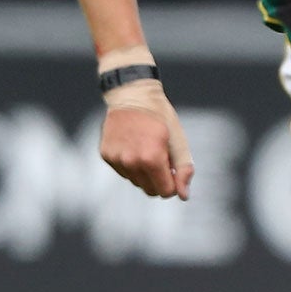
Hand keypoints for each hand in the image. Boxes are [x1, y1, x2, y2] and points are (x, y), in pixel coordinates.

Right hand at [100, 84, 193, 199]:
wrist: (132, 96)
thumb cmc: (161, 117)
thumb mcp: (179, 141)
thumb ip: (184, 169)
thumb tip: (183, 196)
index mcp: (151, 159)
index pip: (165, 191)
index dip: (174, 184)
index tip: (176, 172)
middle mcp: (130, 162)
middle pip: (150, 190)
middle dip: (160, 181)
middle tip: (164, 160)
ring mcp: (115, 159)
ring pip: (136, 182)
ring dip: (145, 173)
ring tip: (148, 149)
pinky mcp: (106, 155)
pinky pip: (123, 172)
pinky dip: (131, 165)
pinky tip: (134, 146)